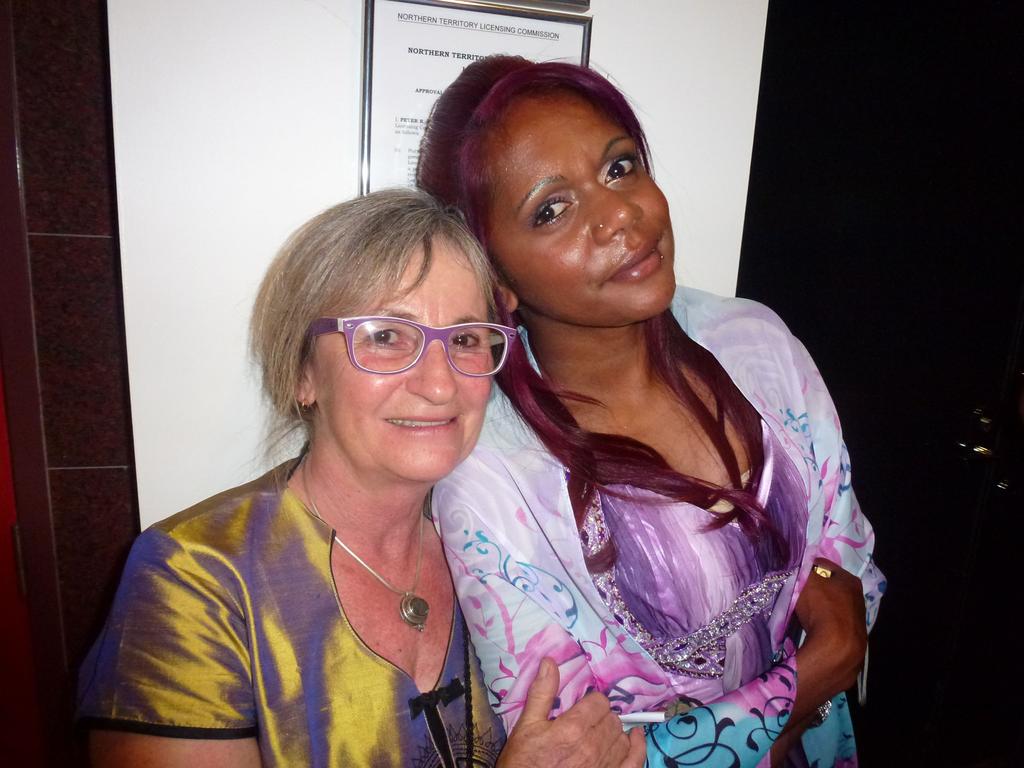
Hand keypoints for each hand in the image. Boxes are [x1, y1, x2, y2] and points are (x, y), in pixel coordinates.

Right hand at [497, 658, 645, 767]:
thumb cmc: (524, 761)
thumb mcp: (526, 725)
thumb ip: (541, 693)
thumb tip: (549, 662)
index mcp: (573, 728)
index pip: (599, 702)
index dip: (591, 701)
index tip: (583, 706)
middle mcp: (593, 746)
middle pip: (611, 718)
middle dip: (601, 715)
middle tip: (587, 720)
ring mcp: (604, 765)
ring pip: (621, 737)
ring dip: (613, 731)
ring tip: (601, 732)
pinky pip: (634, 760)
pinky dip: (637, 747)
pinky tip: (634, 737)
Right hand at [795, 558, 866, 695]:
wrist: (835, 649)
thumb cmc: (821, 608)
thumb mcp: (806, 580)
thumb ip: (802, 568)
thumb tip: (797, 565)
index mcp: (850, 580)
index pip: (823, 565)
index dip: (806, 568)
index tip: (793, 575)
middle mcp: (858, 598)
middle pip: (828, 587)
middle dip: (812, 589)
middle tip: (795, 594)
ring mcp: (857, 620)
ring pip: (830, 607)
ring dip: (817, 608)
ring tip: (801, 614)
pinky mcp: (853, 640)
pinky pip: (832, 625)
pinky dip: (822, 625)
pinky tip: (812, 630)